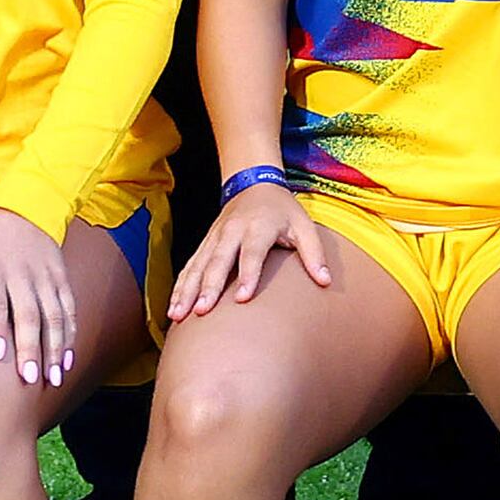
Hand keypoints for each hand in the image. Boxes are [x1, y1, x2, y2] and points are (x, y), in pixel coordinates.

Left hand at [0, 205, 90, 391]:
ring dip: (55, 347)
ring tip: (54, 377)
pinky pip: (69, 309)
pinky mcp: (61, 278)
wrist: (22, 213)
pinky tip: (67, 359)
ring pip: (54, 315)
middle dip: (31, 347)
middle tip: (29, 378)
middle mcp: (20, 274)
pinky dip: (69, 335)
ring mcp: (44, 277)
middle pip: (28, 314)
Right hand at [171, 177, 332, 319]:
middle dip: (209, 287)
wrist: (254, 184)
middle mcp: (232, 232)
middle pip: (218, 261)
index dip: (248, 275)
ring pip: (197, 266)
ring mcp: (214, 238)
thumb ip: (314, 253)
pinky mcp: (204, 244)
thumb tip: (326, 281)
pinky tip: (173, 309)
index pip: (252, 253)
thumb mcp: (304, 226)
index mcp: (258, 227)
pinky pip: (189, 267)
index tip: (242, 298)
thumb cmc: (283, 211)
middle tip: (202, 312)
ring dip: (186, 291)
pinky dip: (179, 287)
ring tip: (179, 315)